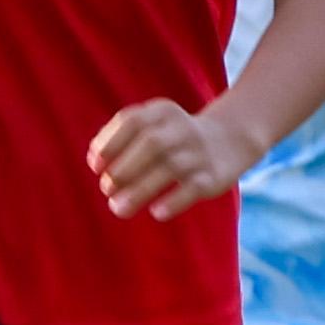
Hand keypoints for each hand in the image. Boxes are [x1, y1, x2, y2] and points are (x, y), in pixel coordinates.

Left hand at [93, 98, 244, 219]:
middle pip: (151, 144)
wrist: (229, 139)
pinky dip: (174, 201)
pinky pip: (193, 187)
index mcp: (163, 111)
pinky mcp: (213, 176)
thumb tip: (95, 161)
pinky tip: (156, 213)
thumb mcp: (153, 125)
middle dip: (124, 168)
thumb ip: (122, 137)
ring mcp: (199, 153)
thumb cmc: (174, 137)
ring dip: (139, 190)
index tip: (95, 166)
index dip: (110, 143)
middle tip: (106, 188)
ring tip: (118, 208)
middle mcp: (182, 129)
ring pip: (169, 168)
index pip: (133, 121)